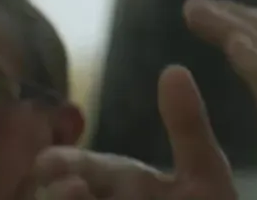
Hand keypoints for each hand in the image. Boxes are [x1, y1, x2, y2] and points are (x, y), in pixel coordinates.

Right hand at [34, 65, 236, 198]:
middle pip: (62, 195)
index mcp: (121, 183)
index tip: (52, 166)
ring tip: (75, 195)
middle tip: (67, 191)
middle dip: (56, 196)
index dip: (64, 166)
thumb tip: (174, 68)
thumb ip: (188, 127)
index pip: (80, 168)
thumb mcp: (204, 175)